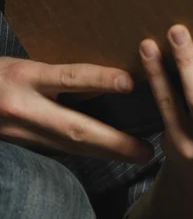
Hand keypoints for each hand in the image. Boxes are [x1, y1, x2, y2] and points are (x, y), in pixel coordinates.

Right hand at [0, 57, 153, 162]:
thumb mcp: (25, 63)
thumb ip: (56, 73)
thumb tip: (102, 79)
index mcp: (25, 77)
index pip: (68, 78)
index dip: (99, 79)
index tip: (129, 82)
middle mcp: (24, 107)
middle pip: (74, 128)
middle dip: (113, 142)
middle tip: (145, 149)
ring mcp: (22, 130)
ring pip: (70, 146)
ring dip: (106, 152)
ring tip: (137, 154)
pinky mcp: (23, 142)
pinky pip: (59, 148)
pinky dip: (86, 151)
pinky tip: (107, 153)